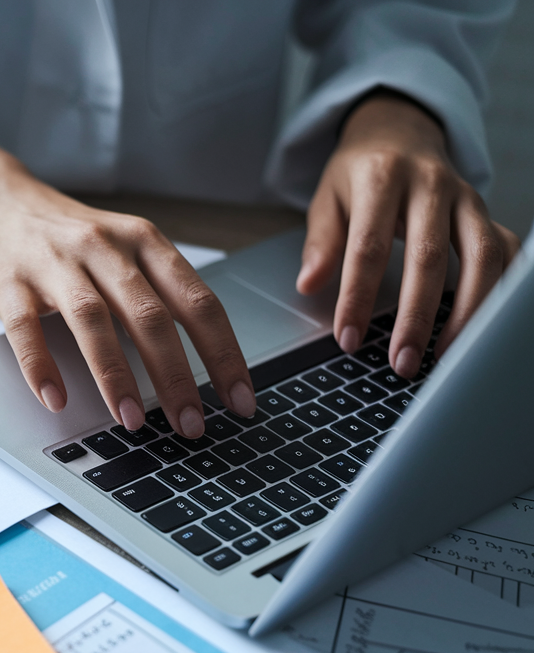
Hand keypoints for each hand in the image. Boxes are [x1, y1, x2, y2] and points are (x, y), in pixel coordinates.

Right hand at [0, 127, 256, 436]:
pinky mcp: (10, 282)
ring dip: (115, 376)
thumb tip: (203, 363)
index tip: (239, 400)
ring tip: (132, 420)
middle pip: (149, 315)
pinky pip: (26, 329)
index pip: (197, 302)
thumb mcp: (124, 248)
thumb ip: (157, 292)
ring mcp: (54, 262)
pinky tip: (55, 399)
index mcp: (143, 241)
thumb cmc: (68, 235)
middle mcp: (104, 247)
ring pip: (93, 320)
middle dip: (176, 376)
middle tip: (191, 425)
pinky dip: (41, 367)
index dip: (223, 354)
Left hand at [298, 92, 521, 375]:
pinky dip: (499, 289)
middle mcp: (430, 184)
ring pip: (481, 256)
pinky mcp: (486, 211)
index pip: (368, 247)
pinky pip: (505, 251)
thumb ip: (321, 242)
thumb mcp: (326, 198)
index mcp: (382, 178)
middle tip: (401, 361)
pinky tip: (483, 324)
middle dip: (416, 316)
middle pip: (429, 257)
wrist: (398, 131)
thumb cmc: (358, 173)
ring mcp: (466, 197)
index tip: (348, 338)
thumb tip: (308, 284)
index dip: (358, 297)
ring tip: (447, 354)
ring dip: (467, 311)